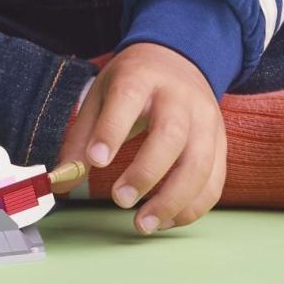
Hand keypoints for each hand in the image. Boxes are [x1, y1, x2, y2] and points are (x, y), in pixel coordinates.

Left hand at [53, 42, 225, 234]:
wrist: (180, 59)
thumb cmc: (135, 82)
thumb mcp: (101, 94)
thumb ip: (81, 137)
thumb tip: (62, 181)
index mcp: (141, 77)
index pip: (128, 100)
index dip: (112, 131)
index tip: (96, 161)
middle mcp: (179, 97)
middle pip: (171, 135)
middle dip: (146, 172)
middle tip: (120, 200)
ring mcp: (205, 120)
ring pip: (200, 164)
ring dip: (173, 201)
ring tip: (143, 224)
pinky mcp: (221, 143)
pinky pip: (214, 182)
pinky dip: (192, 208)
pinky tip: (166, 220)